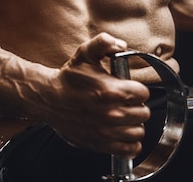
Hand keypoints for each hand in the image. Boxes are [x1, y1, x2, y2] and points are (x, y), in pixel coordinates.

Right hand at [43, 32, 150, 157]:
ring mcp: (106, 131)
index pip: (144, 94)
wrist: (48, 99)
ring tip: (124, 117)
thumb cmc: (68, 78)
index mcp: (112, 91)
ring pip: (138, 132)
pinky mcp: (100, 144)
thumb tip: (121, 44)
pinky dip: (130, 144)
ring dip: (134, 124)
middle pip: (144, 114)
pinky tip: (123, 133)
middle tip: (126, 103)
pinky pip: (128, 150)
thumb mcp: (85, 53)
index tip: (130, 90)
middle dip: (137, 106)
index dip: (138, 90)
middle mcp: (112, 113)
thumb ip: (104, 42)